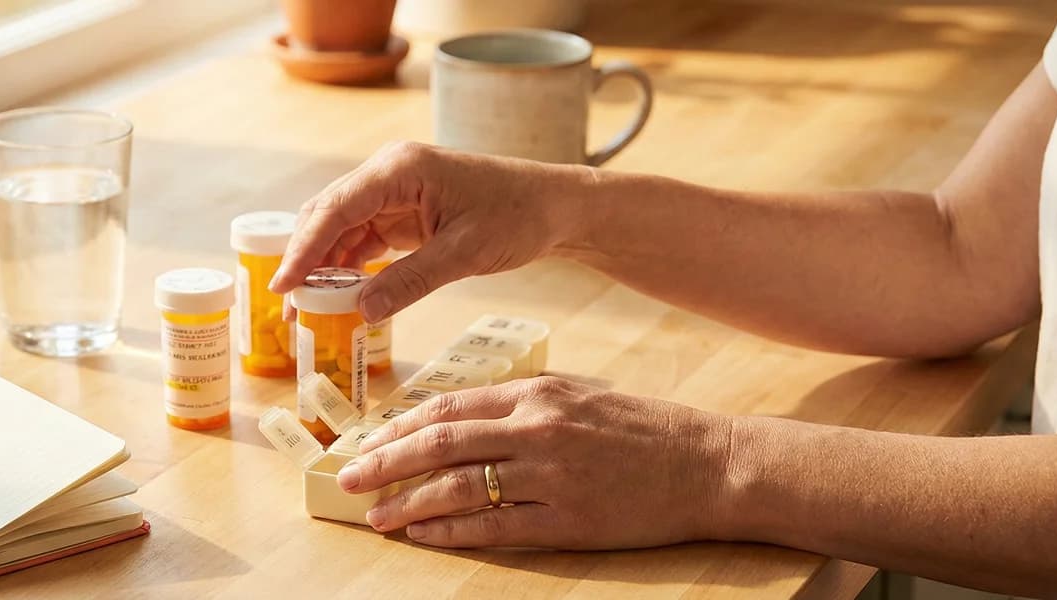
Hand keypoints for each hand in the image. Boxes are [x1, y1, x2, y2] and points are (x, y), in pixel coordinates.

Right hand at [269, 141, 583, 321]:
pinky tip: (341, 296)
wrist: (555, 206)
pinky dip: (349, 267)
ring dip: (324, 266)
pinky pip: (363, 238)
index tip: (281, 286)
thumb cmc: (518, 216)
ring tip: (308, 310)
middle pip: (327, 215)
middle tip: (288, 308)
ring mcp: (393, 192)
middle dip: (305, 260)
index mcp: (400, 169)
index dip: (304, 250)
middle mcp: (389, 173)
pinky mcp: (403, 211)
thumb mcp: (466, 253)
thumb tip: (362, 311)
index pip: (335, 209)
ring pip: (340, 228)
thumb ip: (411, 281)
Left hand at [338, 376, 734, 548]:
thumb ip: (520, 406)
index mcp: (536, 393)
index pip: (448, 407)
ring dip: (407, 502)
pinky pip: (492, 526)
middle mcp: (536, 429)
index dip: (399, 426)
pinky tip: (423, 535)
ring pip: (456, 488)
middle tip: (348, 476)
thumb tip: (457, 422)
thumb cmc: (643, 430)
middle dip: (384, 462)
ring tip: (376, 515)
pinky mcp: (566, 521)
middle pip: (438, 444)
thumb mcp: (578, 397)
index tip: (367, 441)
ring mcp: (550, 477)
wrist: (708, 465)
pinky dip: (449, 531)